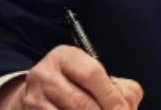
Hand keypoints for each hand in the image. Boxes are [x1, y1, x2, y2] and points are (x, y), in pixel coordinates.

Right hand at [0, 45, 142, 109]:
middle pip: (79, 101)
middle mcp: (45, 74)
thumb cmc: (77, 83)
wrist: (39, 92)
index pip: (91, 74)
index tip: (122, 109)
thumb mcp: (96, 76)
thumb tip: (126, 108)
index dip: (109, 95)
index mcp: (66, 56)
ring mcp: (34, 98)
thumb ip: (120, 89)